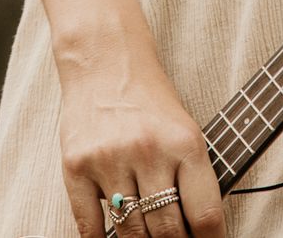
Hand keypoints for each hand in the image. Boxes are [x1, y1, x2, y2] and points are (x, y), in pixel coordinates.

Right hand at [57, 53, 226, 237]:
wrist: (105, 61)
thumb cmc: (150, 101)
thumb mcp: (185, 130)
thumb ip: (191, 178)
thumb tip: (198, 232)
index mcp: (185, 142)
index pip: (205, 215)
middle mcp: (149, 151)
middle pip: (167, 232)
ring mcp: (110, 160)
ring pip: (131, 234)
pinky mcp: (76, 167)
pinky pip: (90, 228)